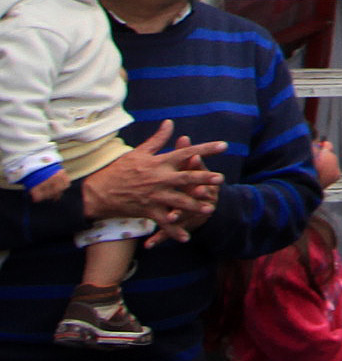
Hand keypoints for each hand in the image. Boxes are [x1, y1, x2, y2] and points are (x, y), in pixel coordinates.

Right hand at [71, 124, 222, 225]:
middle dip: (203, 178)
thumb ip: (157, 139)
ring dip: (194, 206)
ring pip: (178, 201)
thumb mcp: (138, 152)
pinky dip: (174, 231)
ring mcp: (154, 196)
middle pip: (185, 178)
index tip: (224, 146)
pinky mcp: (148, 211)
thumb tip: (170, 123)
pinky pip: (163, 223)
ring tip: (209, 208)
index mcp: (159, 163)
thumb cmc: (119, 170)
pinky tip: (186, 238)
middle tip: (220, 179)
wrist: (98, 192)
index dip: (205, 149)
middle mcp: (159, 179)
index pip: (186, 153)